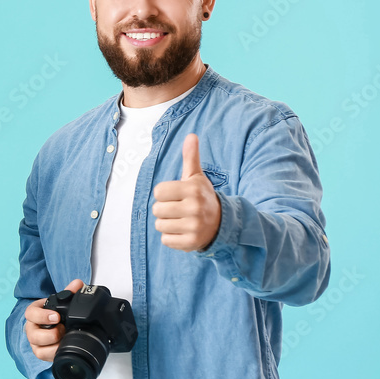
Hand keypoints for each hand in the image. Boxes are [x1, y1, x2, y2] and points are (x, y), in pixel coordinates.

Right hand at [24, 278, 84, 362]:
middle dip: (50, 335)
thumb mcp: (60, 302)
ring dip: (53, 346)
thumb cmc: (53, 313)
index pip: (30, 314)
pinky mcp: (41, 353)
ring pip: (38, 349)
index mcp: (34, 313)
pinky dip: (54, 354)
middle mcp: (32, 329)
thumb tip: (78, 284)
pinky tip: (63, 349)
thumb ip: (69, 292)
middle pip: (33, 335)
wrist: (52, 325)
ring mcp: (35, 342)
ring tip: (64, 340)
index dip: (42, 316)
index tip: (56, 316)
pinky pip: (44, 357)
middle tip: (63, 330)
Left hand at [152, 134, 221, 251]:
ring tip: (181, 220)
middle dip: (164, 209)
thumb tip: (191, 135)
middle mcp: (194, 208)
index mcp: (192, 190)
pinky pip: (165, 240)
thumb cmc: (201, 196)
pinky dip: (171, 238)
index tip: (176, 195)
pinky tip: (183, 232)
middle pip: (156, 209)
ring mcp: (194, 226)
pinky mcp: (192, 242)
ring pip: (160, 225)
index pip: (158, 192)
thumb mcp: (196, 177)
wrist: (222, 223)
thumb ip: (190, 157)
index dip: (164, 194)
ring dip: (167, 224)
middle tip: (179, 209)